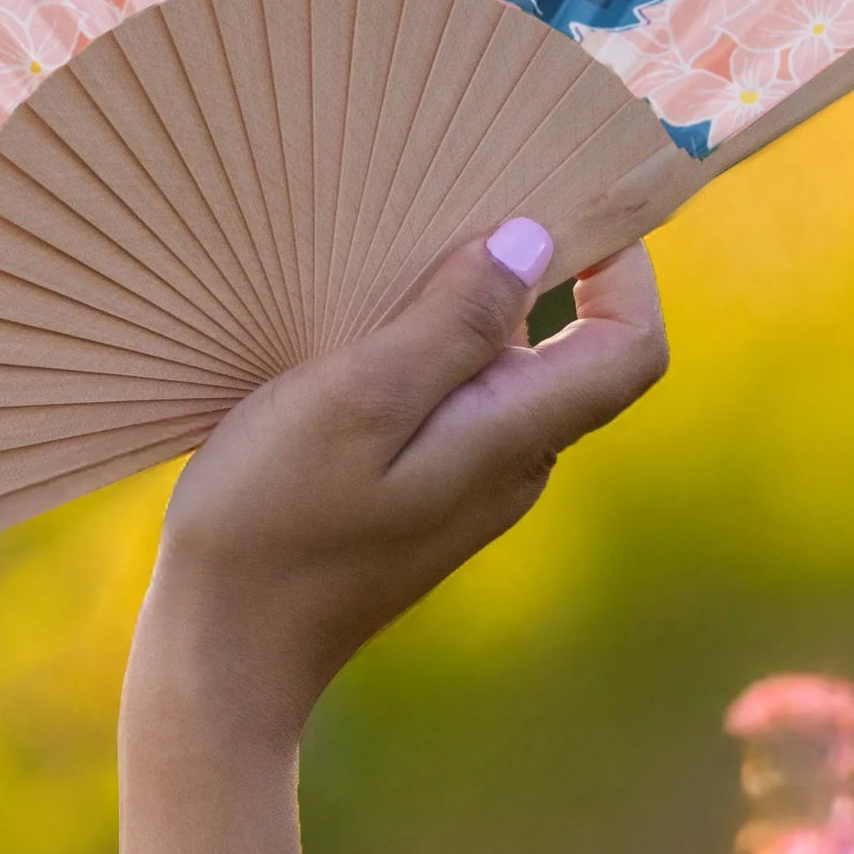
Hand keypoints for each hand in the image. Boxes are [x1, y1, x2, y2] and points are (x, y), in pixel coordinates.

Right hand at [133, 222, 668, 750]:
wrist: (223, 653)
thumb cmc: (274, 525)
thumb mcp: (355, 402)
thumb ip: (448, 325)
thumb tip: (533, 243)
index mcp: (513, 439)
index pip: (630, 346)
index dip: (626, 266)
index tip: (567, 201)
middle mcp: (512, 463)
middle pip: (570, 348)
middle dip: (533, 269)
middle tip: (451, 203)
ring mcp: (466, 485)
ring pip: (502, 372)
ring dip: (462, 309)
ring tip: (381, 263)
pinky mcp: (418, 495)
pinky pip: (451, 402)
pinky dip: (422, 351)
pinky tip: (350, 336)